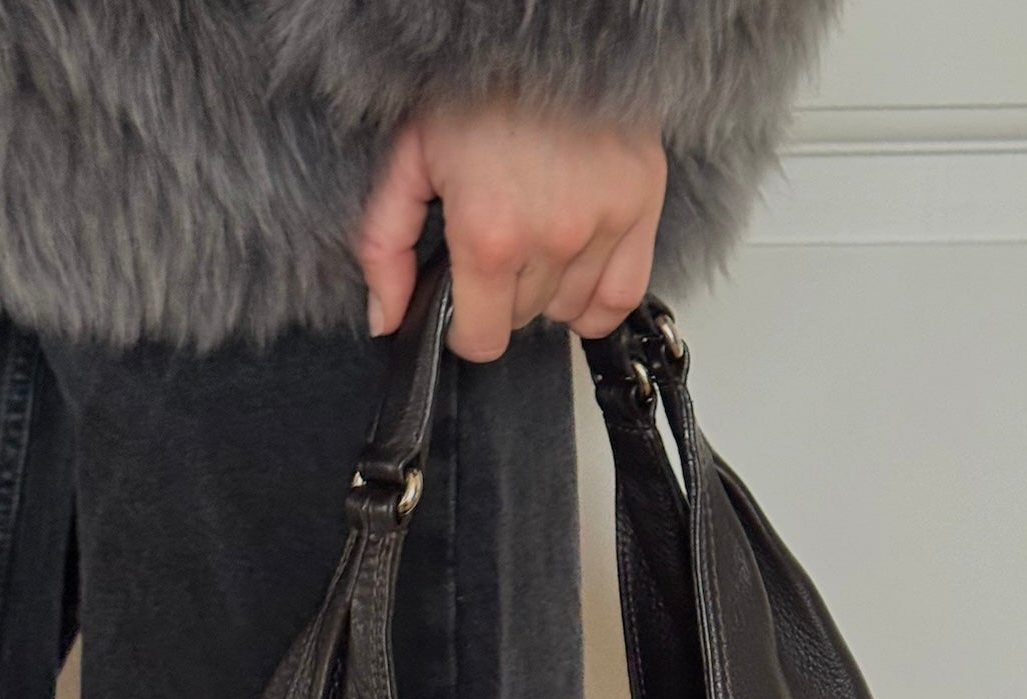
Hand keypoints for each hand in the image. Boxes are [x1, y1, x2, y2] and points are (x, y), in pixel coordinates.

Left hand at [355, 99, 667, 360]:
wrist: (544, 30)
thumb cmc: (475, 87)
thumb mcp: (408, 160)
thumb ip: (385, 248)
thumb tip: (384, 321)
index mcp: (490, 233)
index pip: (482, 340)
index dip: (465, 327)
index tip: (463, 303)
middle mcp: (553, 237)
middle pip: (523, 321)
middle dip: (503, 296)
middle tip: (495, 242)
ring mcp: (603, 223)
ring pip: (569, 311)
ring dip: (548, 292)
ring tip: (534, 241)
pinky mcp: (642, 204)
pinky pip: (623, 297)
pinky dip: (597, 299)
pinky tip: (575, 273)